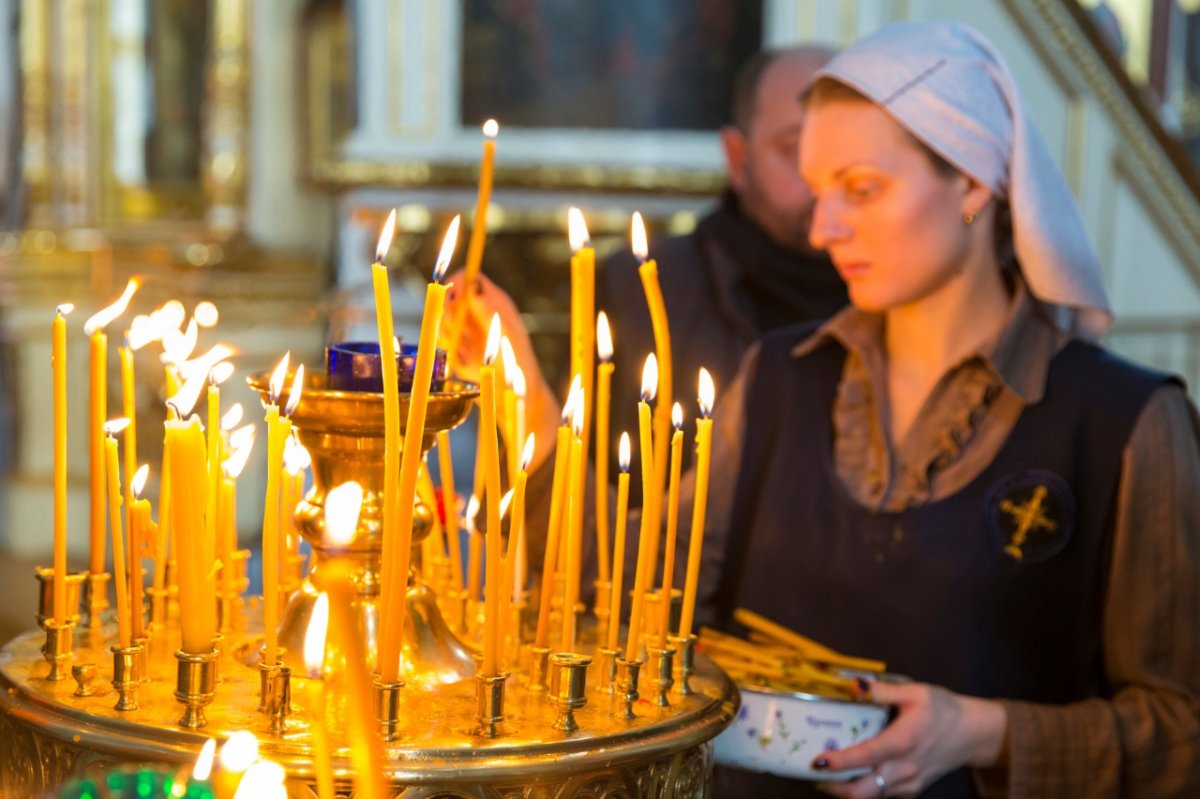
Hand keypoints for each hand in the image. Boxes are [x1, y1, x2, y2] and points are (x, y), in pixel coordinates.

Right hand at [443, 271, 560, 471]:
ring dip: (450, 337)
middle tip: (457, 331)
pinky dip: (452, 355)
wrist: (515, 398)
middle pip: (450, 299)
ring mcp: (468, 333)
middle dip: (448, 314)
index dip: (455, 284)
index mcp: (494, 303)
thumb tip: (473, 285)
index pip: (468, 278)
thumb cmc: (518, 365)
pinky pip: (444, 347)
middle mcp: (479, 315)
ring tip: (467, 353)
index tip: (450, 298)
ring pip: (444, 323)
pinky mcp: (460, 352)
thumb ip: (489, 311)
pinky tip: (466, 365)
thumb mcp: (506, 337)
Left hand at [812, 680, 1006, 797]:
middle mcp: (904, 768)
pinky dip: (864, 789)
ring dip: (846, 791)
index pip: (866, 757)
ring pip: (871, 797)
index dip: (839, 762)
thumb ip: (884, 689)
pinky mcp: (912, 789)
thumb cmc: (943, 709)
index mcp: (903, 742)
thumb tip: (855, 683)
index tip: (817, 762)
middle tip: (814, 775)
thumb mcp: (916, 692)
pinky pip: (883, 795)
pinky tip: (851, 776)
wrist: (974, 733)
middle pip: (863, 792)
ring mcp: (909, 783)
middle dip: (834, 788)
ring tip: (827, 776)